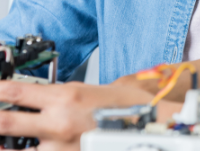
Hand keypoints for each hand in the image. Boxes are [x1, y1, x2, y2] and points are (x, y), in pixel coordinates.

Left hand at [0, 80, 179, 150]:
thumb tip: (51, 95)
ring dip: (8, 144)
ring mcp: (59, 147)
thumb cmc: (133, 108)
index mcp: (65, 97)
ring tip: (8, 139)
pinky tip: (34, 147)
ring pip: (15, 149)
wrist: (152, 129)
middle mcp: (57, 122)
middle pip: (4, 122)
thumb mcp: (98, 89)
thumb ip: (69, 94)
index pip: (15, 92)